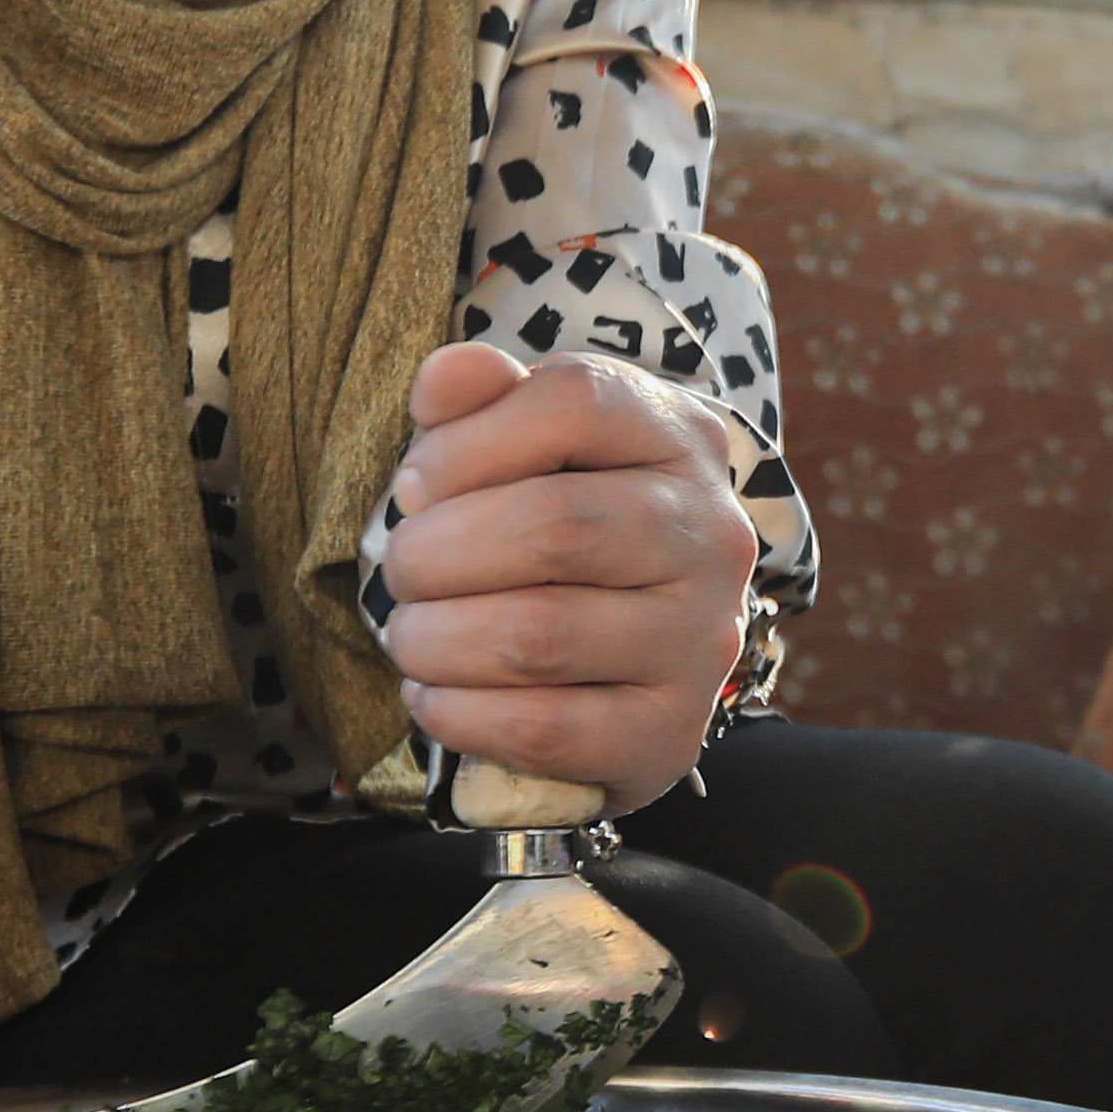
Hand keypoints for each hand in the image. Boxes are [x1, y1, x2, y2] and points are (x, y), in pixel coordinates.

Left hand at [372, 342, 763, 815]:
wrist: (635, 653)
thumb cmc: (565, 523)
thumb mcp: (530, 444)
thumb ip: (482, 399)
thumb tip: (444, 379)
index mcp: (679, 440)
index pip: (576, 403)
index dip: (466, 443)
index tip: (415, 486)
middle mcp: (712, 537)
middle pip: (553, 527)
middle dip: (435, 553)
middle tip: (400, 572)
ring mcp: (702, 640)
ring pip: (538, 637)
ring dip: (435, 639)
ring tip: (409, 636)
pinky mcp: (670, 732)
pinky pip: (545, 729)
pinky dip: (459, 715)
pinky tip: (433, 695)